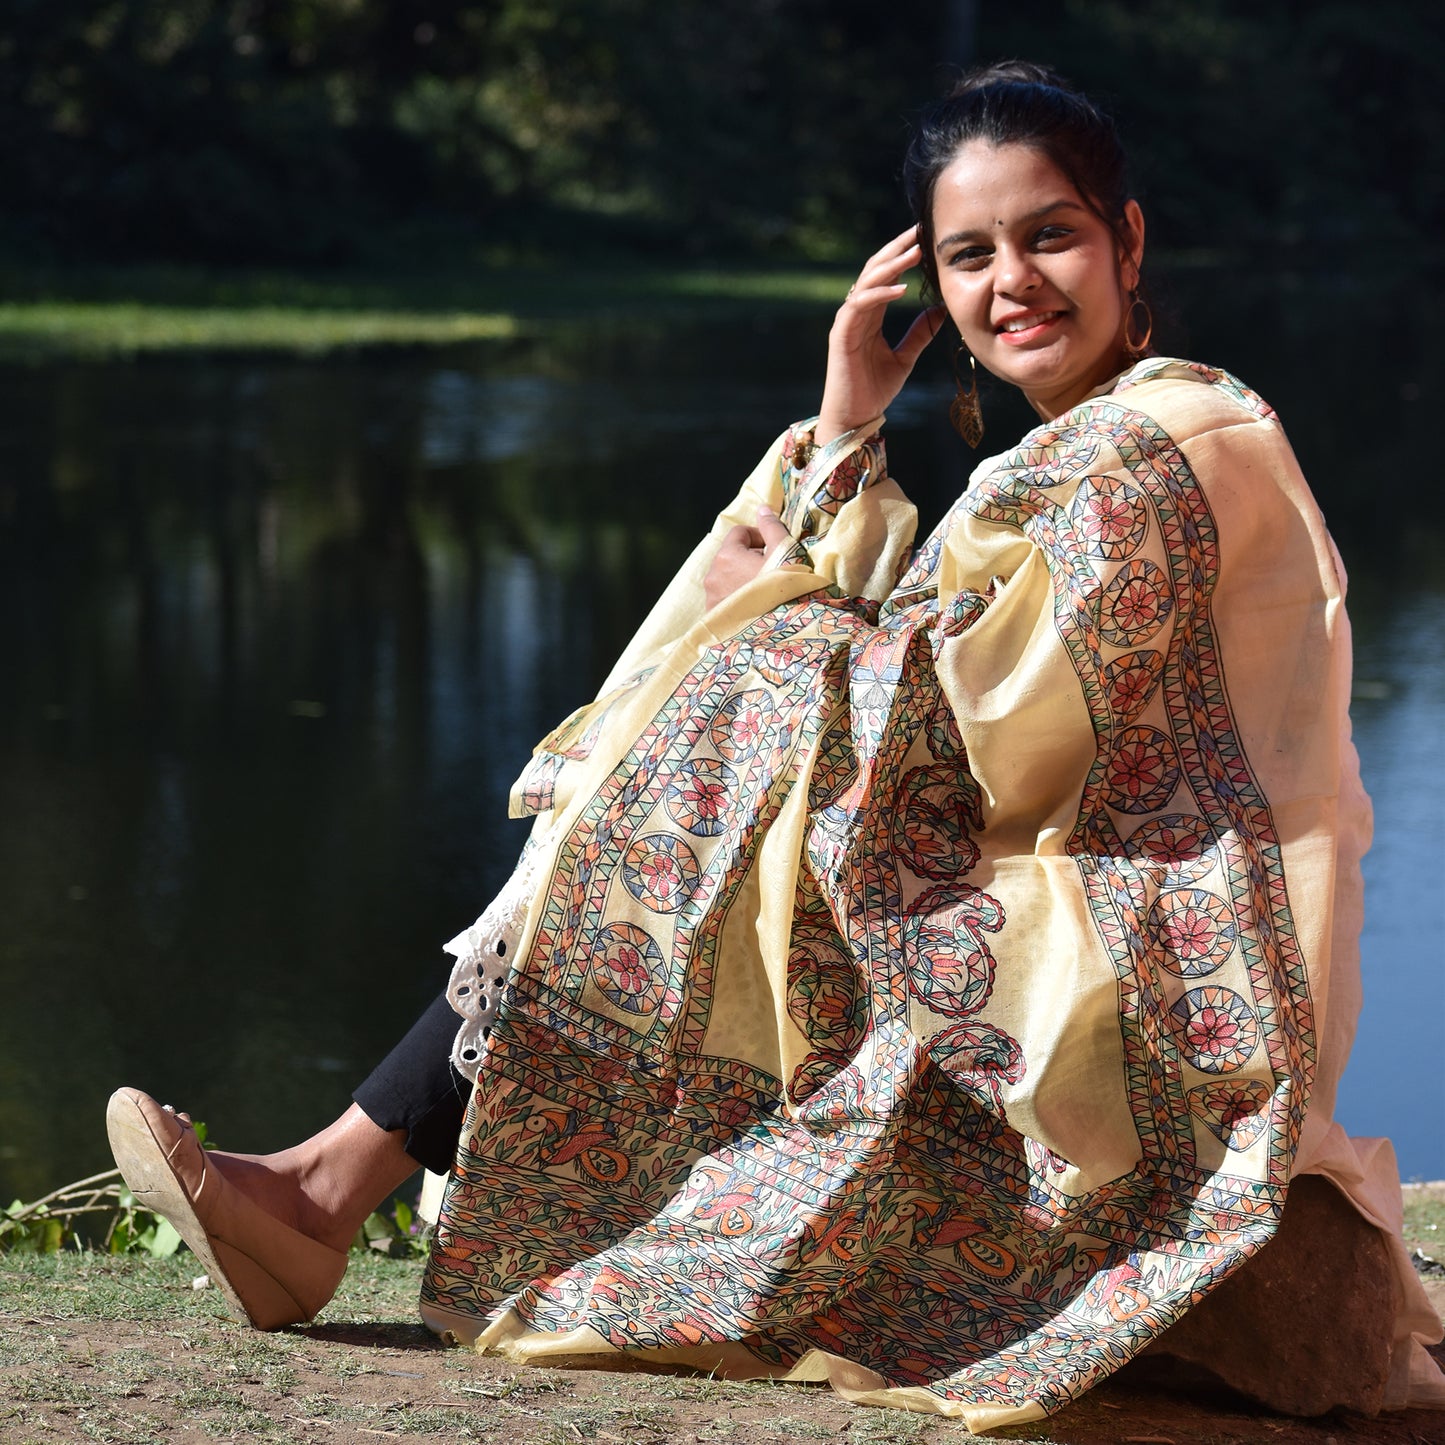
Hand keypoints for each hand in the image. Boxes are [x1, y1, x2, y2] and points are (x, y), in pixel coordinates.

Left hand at [704, 507, 792, 609]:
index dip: (760, 537)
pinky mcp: (714, 618)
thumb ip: (772, 527)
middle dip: (750, 558)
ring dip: (743, 578)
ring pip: (727, 578)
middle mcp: (712, 575)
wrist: (778, 634)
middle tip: (774, 571)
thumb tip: (762, 509)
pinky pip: (725, 598)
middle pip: (732, 556)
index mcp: (727, 555)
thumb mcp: (784, 553)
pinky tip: (756, 608)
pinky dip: (738, 597)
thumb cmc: (784, 590)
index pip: (739, 533)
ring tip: (765, 592)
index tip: (774, 549)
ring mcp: (711, 599)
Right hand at [816, 226, 944, 443]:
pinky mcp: (841, 335)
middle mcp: (856, 313)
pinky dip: (880, 294)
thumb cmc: (874, 391)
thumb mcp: (905, 357)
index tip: (926, 237)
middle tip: (920, 229)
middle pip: (874, 269)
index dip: (903, 254)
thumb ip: (919, 333)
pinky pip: (860, 306)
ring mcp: (846, 322)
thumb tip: (940, 310)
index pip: (886, 275)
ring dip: (891, 265)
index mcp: (870, 315)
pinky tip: (902, 288)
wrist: (854, 418)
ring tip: (914, 252)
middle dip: (897, 248)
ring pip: (866, 282)